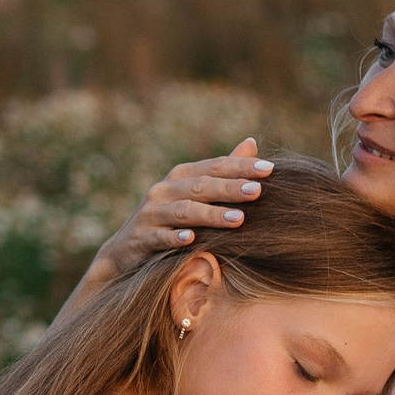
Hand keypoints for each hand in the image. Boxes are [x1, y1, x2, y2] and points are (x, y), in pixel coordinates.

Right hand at [91, 138, 276, 279]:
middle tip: (257, 191)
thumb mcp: (193, 194)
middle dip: (230, 188)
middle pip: (202, 186)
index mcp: (182, 176)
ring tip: (238, 220)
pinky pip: (159, 237)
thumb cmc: (169, 221)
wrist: (125, 252)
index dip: (241, 166)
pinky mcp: (140, 238)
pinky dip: (174, 237)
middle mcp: (165, 189)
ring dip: (211, 214)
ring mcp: (151, 213)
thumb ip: (221, 172)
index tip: (269, 169)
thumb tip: (252, 142)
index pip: (215, 166)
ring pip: (184, 211)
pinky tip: (191, 240)